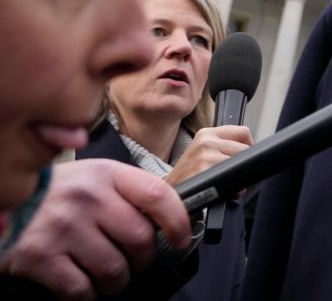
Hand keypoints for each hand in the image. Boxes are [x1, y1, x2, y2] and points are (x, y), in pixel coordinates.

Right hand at [0, 159, 190, 299]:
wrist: (5, 204)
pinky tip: (80, 284)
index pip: (158, 195)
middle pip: (140, 240)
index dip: (178, 222)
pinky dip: (86, 295)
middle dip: (141, 260)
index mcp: (107, 175)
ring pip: (114, 270)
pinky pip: (81, 290)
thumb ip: (128, 194)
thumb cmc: (56, 195)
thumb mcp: (94, 179)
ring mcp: (63, 227)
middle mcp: (87, 197)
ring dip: (116, 281)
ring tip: (106, 275)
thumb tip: (168, 221)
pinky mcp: (40, 256)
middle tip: (131, 261)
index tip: (181, 240)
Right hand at [165, 125, 252, 187]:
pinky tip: (224, 192)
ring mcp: (205, 154)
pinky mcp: (205, 169)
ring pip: (240, 163)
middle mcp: (206, 140)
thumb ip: (224, 146)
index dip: (248, 147)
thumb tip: (250, 151)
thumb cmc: (189, 176)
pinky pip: (232, 177)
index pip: (243, 132)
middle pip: (244, 149)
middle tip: (234, 177)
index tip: (244, 158)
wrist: (168, 193)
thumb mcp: (203, 153)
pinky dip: (234, 188)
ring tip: (229, 186)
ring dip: (240, 178)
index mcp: (207, 133)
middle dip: (243, 165)